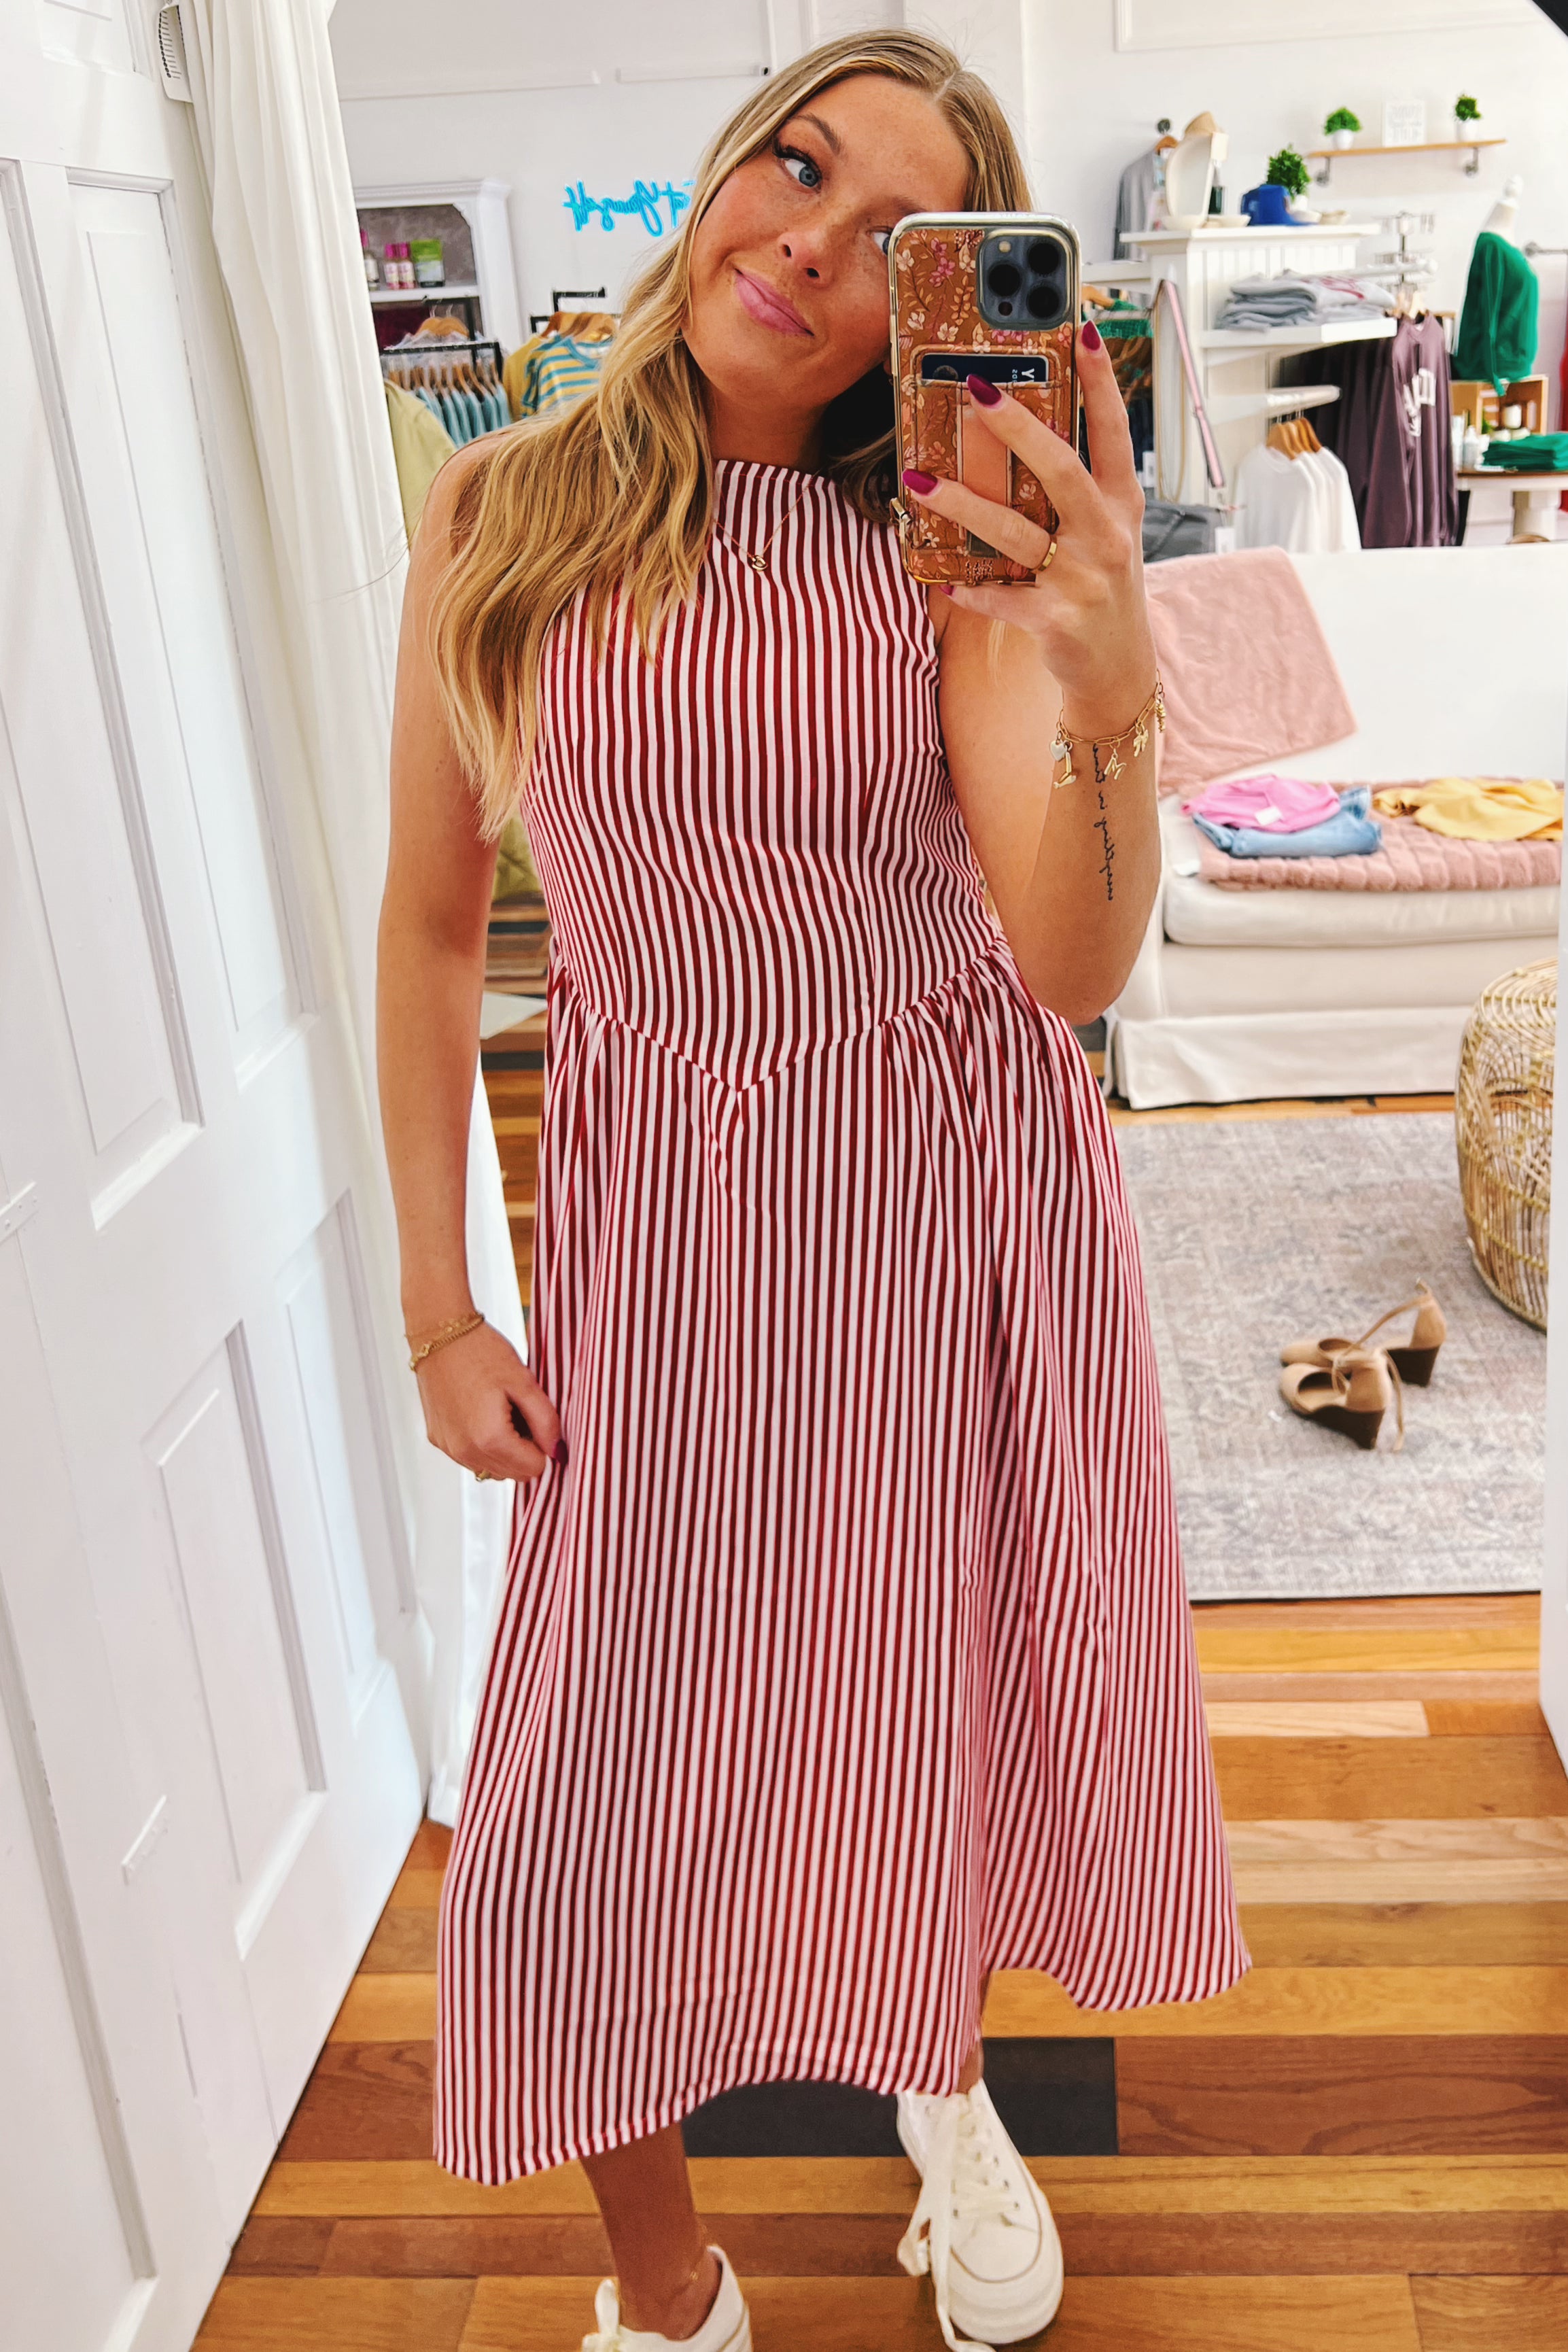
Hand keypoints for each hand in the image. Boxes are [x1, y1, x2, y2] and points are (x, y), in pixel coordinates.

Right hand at [414, 1319, 562, 1482]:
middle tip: (519, 1413)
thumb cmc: (481, 1352)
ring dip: (504, 1450)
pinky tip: (481, 1413)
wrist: (440, 1333)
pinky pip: (471, 1458)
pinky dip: (483, 1445)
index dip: (543, 1446)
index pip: (534, 1469)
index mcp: (490, 1438)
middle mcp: (465, 1451)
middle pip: (513, 1475)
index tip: (536, 1419)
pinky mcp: (438, 1440)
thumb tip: (558, 1451)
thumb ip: (546, 1421)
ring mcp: (449, 1448)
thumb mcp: (524, 1382)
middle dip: (524, 1450)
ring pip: (492, 1470)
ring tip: (500, 1412)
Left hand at [901, 323, 1155, 729]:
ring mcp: (1084, 578)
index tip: (1084, 330)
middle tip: (976, 390)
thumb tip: (1028, 433)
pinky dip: (972, 590)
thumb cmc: (1102, 591)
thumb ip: (1077, 489)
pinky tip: (943, 581)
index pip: (1114, 432)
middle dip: (1017, 426)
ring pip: (1016, 532)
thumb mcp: (1106, 533)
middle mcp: (1108, 536)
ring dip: (963, 504)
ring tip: (918, 482)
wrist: (1119, 671)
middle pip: (1061, 468)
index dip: (1101, 382)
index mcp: (1121, 505)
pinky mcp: (1057, 620)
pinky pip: (1002, 597)